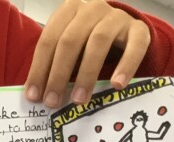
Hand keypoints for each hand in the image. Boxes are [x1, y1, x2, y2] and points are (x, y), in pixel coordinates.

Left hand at [25, 0, 150, 107]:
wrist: (124, 30)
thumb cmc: (88, 42)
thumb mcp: (68, 48)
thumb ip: (52, 65)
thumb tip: (35, 95)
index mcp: (68, 10)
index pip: (48, 40)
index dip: (39, 69)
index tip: (34, 96)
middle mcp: (92, 9)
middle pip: (70, 41)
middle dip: (59, 75)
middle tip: (53, 102)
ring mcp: (116, 17)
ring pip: (98, 42)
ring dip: (86, 74)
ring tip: (79, 99)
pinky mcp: (139, 29)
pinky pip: (135, 47)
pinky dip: (125, 66)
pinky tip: (117, 85)